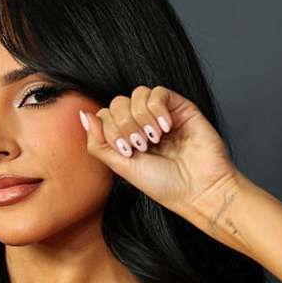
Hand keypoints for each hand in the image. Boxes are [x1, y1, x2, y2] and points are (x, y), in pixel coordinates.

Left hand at [79, 85, 243, 216]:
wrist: (198, 190)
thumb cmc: (164, 184)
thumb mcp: (121, 167)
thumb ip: (99, 143)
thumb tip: (83, 116)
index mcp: (128, 137)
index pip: (106, 115)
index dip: (111, 130)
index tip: (126, 152)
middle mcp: (143, 124)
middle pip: (118, 103)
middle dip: (124, 125)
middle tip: (140, 146)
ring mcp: (162, 114)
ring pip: (137, 94)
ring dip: (141, 117)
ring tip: (154, 138)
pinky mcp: (180, 108)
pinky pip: (158, 92)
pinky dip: (157, 109)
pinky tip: (165, 128)